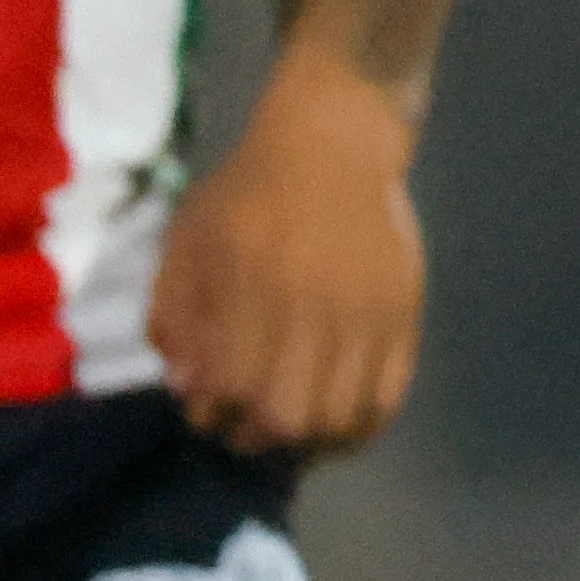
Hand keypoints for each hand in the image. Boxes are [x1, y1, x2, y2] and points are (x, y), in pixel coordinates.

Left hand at [148, 46, 424, 455]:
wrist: (336, 142)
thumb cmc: (248, 191)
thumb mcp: (187, 242)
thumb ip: (174, 316)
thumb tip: (189, 388)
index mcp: (253, 287)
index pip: (234, 389)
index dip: (214, 415)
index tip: (207, 412)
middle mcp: (315, 306)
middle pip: (291, 416)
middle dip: (260, 437)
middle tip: (249, 427)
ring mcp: (368, 312)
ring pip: (344, 416)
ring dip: (312, 439)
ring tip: (295, 429)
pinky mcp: (404, 312)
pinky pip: (391, 393)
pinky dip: (363, 423)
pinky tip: (340, 420)